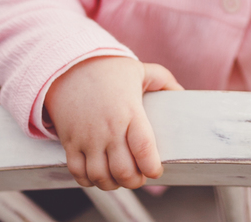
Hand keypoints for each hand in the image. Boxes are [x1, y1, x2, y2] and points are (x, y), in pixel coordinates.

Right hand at [44, 56, 182, 190]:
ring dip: (113, 183)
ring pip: (100, 176)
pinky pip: (77, 172)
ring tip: (120, 177)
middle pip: (123, 170)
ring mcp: (87, 137)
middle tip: (139, 176)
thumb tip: (182, 93)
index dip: (152, 167)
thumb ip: (163, 80)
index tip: (156, 171)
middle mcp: (108, 128)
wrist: (68, 67)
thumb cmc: (108, 70)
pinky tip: (98, 174)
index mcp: (129, 112)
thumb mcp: (140, 70)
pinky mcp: (70, 141)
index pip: (143, 148)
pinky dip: (89, 180)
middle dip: (135, 181)